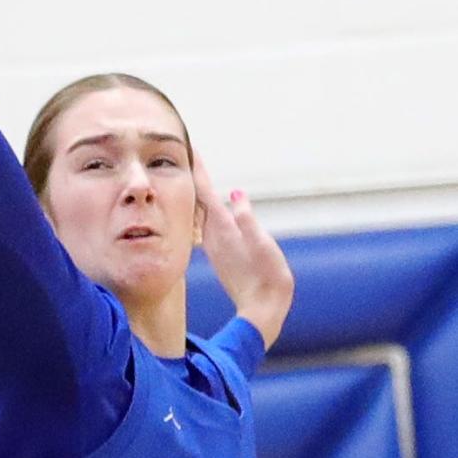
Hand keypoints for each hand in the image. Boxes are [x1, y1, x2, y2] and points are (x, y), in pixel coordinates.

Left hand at [194, 153, 293, 349]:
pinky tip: (208, 206)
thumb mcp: (262, 246)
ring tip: (196, 173)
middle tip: (191, 153)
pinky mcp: (221, 251)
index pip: (205, 192)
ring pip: (202, 211)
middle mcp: (215, 234)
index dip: (198, 170)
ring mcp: (216, 243)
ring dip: (200, 191)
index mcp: (224, 228)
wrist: (261, 307)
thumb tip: (236, 196)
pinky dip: (207, 208)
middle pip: (200, 198)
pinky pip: (209, 222)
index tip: (191, 149)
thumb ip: (248, 221)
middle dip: (196, 175)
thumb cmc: (267, 277)